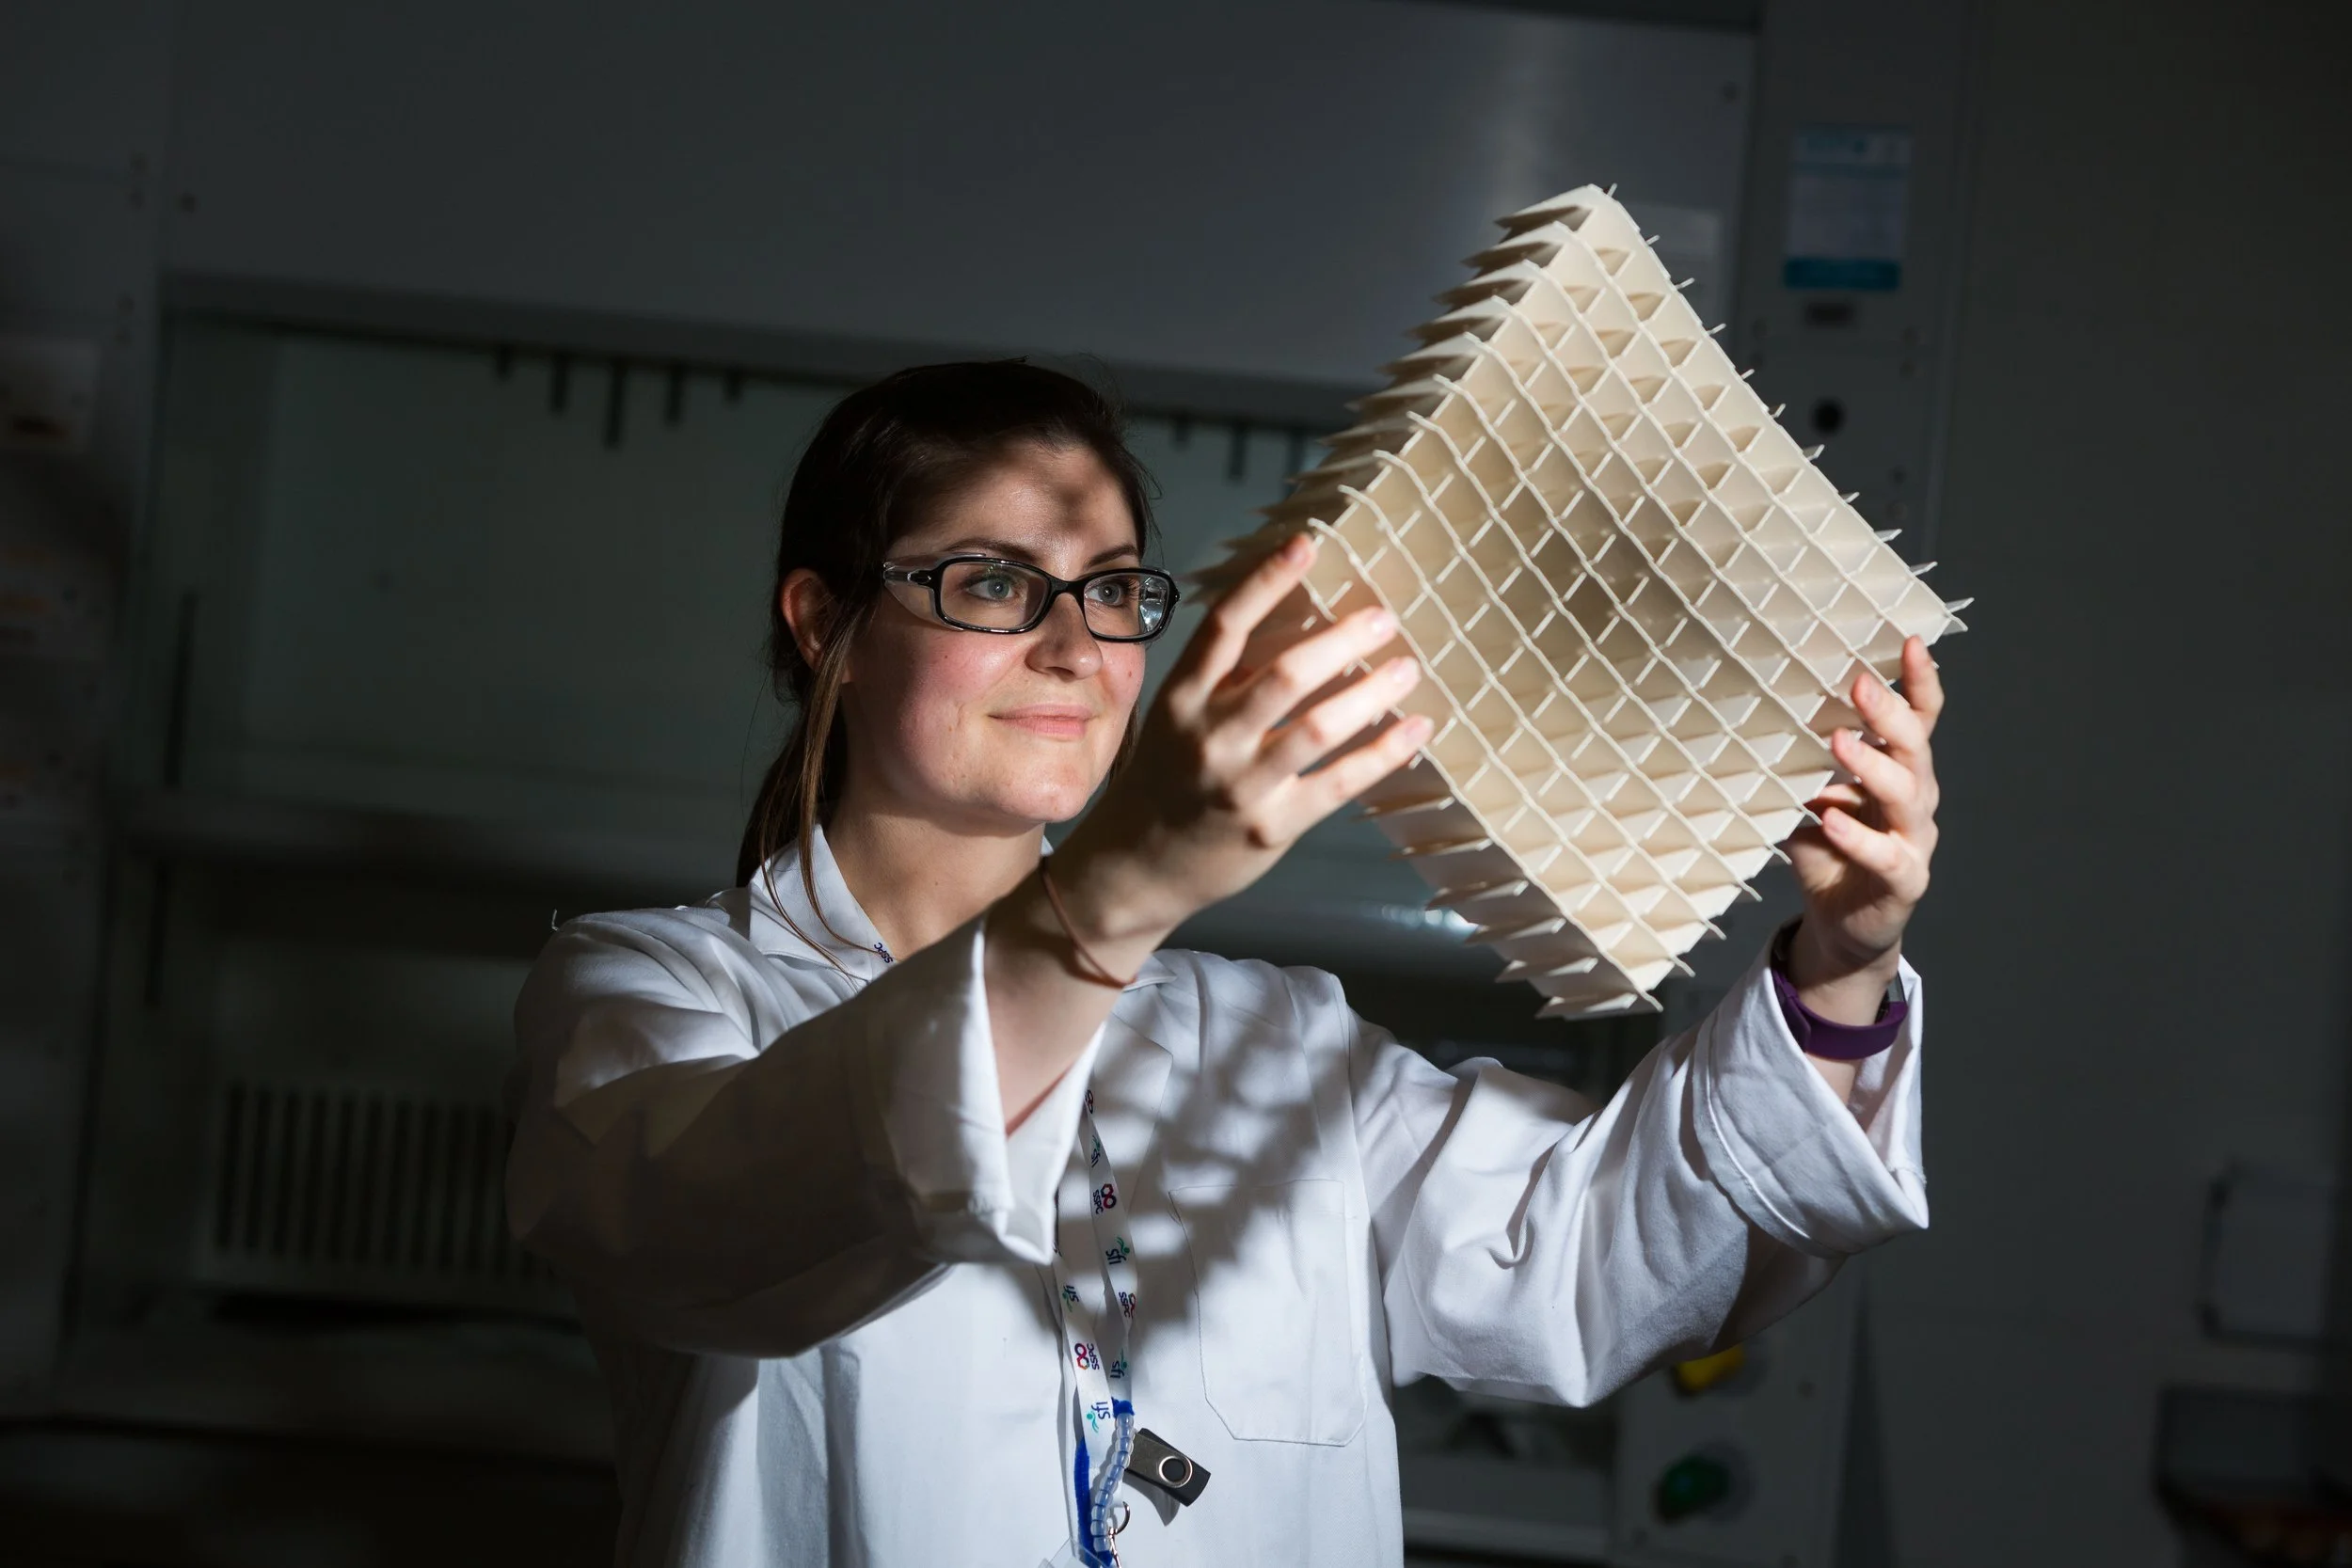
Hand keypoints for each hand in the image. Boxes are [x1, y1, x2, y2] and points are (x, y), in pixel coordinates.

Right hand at [1053, 533, 1433, 944]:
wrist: (1137, 868)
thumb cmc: (1166, 780)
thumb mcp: (1177, 720)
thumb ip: (1224, 679)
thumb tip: (1299, 623)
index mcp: (1181, 699)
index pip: (1225, 627)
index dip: (1267, 581)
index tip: (1308, 545)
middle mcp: (1208, 737)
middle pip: (1284, 674)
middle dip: (1341, 639)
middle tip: (1383, 618)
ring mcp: (1240, 785)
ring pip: (1316, 728)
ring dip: (1370, 692)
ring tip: (1407, 667)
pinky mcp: (1270, 827)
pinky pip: (1338, 784)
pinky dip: (1382, 754)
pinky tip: (1415, 729)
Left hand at [1783, 636, 1944, 998]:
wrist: (1841, 924)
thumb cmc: (1830, 850)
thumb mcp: (1814, 796)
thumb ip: (1806, 762)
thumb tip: (1770, 713)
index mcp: (1898, 771)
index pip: (1920, 720)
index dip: (1919, 683)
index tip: (1910, 643)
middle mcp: (1915, 799)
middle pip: (1915, 749)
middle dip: (1889, 714)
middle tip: (1858, 684)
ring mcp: (1914, 840)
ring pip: (1907, 796)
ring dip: (1871, 765)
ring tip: (1838, 743)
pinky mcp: (1904, 880)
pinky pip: (1886, 856)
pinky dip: (1857, 836)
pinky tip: (1831, 819)